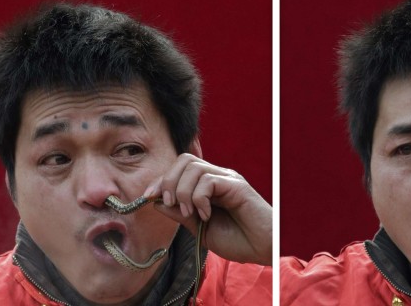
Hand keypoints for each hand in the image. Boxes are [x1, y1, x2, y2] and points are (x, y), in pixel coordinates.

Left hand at [143, 154, 271, 264]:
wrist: (263, 250)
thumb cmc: (238, 241)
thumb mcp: (200, 230)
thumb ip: (181, 215)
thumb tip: (157, 202)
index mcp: (207, 185)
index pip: (178, 169)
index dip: (160, 181)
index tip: (147, 197)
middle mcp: (216, 177)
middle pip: (183, 160)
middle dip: (168, 181)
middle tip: (170, 204)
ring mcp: (226, 179)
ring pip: (192, 167)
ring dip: (183, 191)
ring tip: (190, 212)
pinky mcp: (236, 185)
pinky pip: (208, 180)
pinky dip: (199, 198)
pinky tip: (206, 215)